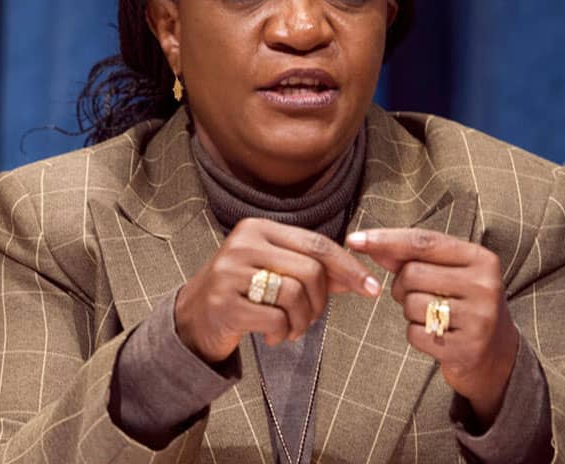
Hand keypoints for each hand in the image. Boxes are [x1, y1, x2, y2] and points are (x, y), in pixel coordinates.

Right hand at [175, 218, 381, 363]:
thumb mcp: (274, 271)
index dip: (348, 267)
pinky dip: (282, 334)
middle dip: (320, 302)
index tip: (371, 288)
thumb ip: (312, 270)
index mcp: (258, 229)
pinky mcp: (225, 303)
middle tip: (310, 318)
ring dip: (302, 322)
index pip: (316, 243)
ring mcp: (230, 273)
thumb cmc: (241, 292)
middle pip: (310, 271)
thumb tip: (357, 278)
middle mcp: (243, 244)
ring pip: (295, 295)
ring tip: (290, 329)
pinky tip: (271, 336)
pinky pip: (276, 319)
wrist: (193, 318)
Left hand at [346, 228, 518, 425]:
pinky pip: (414, 334)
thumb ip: (410, 256)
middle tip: (417, 294)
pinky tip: (435, 336)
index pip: (423, 242)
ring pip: (411, 304)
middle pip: (412, 274)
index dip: (385, 239)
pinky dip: (415, 334)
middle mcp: (484, 285)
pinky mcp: (466, 349)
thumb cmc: (463, 304)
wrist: (497, 356)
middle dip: (401, 285)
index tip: (353, 239)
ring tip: (432, 315)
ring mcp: (478, 318)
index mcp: (481, 259)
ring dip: (409, 311)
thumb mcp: (448, 273)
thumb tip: (364, 241)